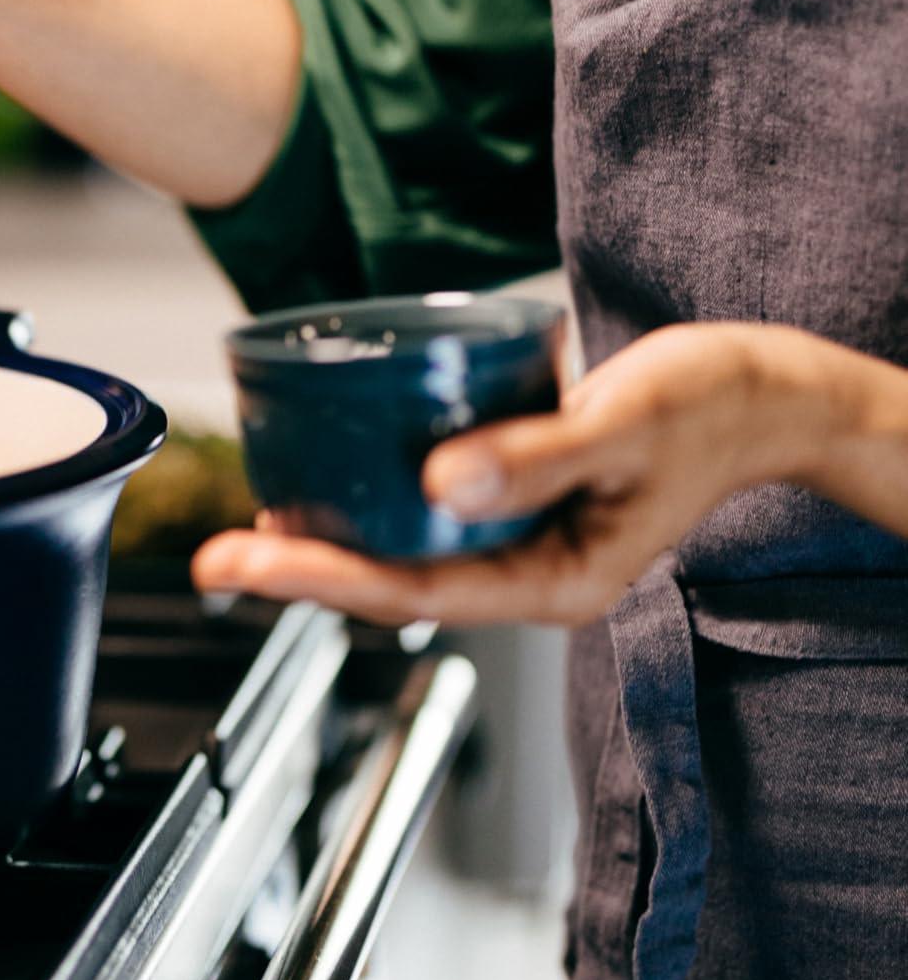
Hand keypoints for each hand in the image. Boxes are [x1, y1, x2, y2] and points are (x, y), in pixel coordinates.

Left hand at [192, 322, 841, 627]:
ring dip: (329, 541)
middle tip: (214, 556)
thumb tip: (439, 482)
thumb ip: (538, 455)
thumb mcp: (628, 422)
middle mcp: (530, 569)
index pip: (414, 589)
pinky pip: (428, 509)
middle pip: (393, 582)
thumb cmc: (713, 405)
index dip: (322, 578)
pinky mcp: (515, 495)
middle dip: (302, 570)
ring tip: (247, 529)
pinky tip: (326, 473)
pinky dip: (373, 497)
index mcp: (557, 580)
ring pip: (405, 551)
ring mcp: (521, 537)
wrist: (766, 390)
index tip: (248, 560)